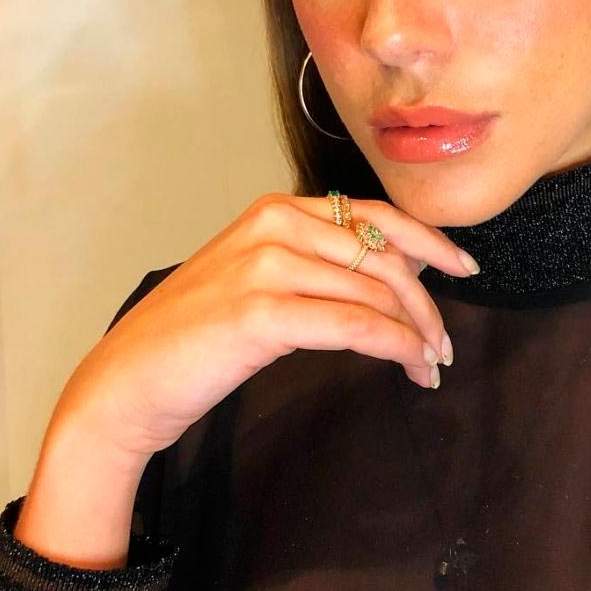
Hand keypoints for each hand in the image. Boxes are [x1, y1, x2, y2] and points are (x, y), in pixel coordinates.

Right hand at [49, 193, 476, 463]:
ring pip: (374, 292)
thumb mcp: (258, 280)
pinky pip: (354, 325)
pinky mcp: (260, 312)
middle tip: (444, 345)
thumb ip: (314, 266)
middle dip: (426, 304)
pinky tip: (410, 365)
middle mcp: (274, 224)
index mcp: (276, 210)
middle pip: (383, 257)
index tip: (463, 267)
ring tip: (430, 365)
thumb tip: (390, 280)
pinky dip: (393, 346)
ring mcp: (266, 264)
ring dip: (415, 332)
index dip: (428, 242)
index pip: (373, 217)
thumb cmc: (195, 336)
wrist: (127, 379)